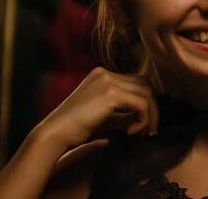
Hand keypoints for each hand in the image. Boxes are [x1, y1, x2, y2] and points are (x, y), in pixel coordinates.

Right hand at [34, 67, 158, 149]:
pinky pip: (141, 104)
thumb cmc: (77, 129)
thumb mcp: (107, 117)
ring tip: (144, 132)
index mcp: (102, 75)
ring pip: (146, 92)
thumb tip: (147, 117)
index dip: (145, 102)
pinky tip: (131, 132)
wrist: (55, 133)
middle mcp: (105, 73)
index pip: (135, 82)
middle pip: (144, 84)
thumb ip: (126, 113)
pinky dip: (143, 119)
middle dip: (152, 106)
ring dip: (150, 114)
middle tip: (150, 129)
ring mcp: (108, 81)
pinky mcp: (111, 93)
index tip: (145, 124)